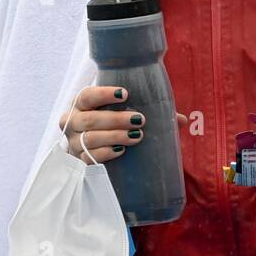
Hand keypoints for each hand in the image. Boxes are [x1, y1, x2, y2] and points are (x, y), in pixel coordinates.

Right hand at [58, 85, 185, 164]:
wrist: (95, 152)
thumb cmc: (113, 125)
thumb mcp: (126, 115)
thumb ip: (151, 113)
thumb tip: (182, 120)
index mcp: (81, 105)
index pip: (86, 96)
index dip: (103, 94)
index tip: (125, 94)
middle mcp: (72, 122)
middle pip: (90, 119)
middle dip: (116, 119)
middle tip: (140, 120)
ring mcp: (73, 143)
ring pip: (90, 139)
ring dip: (115, 136)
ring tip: (137, 136)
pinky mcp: (79, 161)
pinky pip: (89, 158)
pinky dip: (106, 154)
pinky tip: (121, 150)